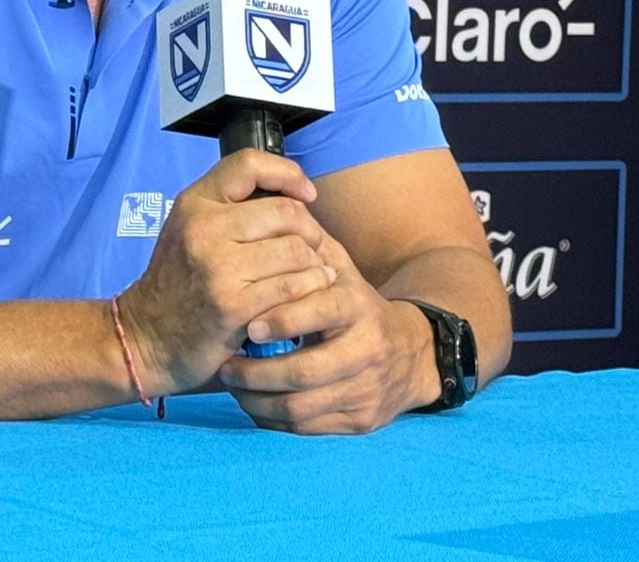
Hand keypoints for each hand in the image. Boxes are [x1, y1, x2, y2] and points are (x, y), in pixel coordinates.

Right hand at [115, 149, 338, 396]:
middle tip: (311, 250)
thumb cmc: (179, 282)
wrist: (147, 337)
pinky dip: (309, 292)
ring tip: (310, 276)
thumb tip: (294, 195)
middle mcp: (203, 228)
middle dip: (311, 232)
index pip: (249, 164)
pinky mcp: (233, 305)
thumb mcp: (189, 229)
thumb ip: (229, 207)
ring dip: (314, 266)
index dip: (287, 174)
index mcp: (194, 203)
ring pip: (296, 251)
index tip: (305, 195)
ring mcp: (218, 267)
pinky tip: (306, 297)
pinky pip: (292, 287)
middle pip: (286, 213)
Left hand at [217, 234, 437, 433]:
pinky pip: (307, 429)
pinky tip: (251, 403)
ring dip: (257, 400)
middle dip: (258, 374)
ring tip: (231, 384)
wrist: (412, 354)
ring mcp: (367, 391)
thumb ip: (305, 244)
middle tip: (226, 367)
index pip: (326, 310)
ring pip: (302, 408)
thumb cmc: (353, 302)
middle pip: (307, 373)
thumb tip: (266, 209)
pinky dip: (272, 419)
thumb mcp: (339, 268)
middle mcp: (369, 351)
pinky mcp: (361, 422)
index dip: (287, 319)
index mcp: (360, 305)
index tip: (252, 326)